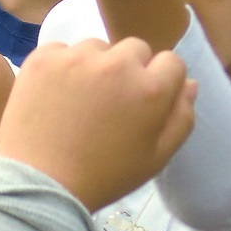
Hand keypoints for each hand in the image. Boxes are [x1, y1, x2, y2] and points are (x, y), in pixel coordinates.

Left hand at [0, 37, 193, 210]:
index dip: (161, 82)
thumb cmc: (104, 175)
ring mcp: (76, 58)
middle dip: (130, 70)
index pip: (171, 62)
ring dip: (96, 65)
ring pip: (97, 47)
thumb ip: (181, 118)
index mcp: (150, 89)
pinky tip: (57, 95)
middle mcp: (116, 65)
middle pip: (135, 49)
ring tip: (81, 101)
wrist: (40, 183)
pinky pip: (62, 49)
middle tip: (110, 103)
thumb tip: (189, 83)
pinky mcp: (43, 58)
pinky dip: (62, 66)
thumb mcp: (156, 157)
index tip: (143, 102)